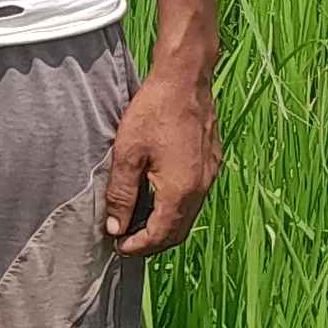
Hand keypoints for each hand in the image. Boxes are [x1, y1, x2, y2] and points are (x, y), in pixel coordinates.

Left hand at [100, 71, 219, 257]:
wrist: (185, 79)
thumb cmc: (154, 111)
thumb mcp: (127, 154)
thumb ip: (121, 194)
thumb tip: (115, 228)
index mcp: (180, 191)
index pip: (160, 235)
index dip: (137, 247)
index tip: (118, 248)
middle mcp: (200, 188)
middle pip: (177, 233)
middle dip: (152, 243)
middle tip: (126, 243)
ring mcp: (209, 176)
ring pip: (187, 217)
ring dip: (164, 227)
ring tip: (137, 223)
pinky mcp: (211, 163)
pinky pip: (194, 199)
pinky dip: (175, 209)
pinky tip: (156, 199)